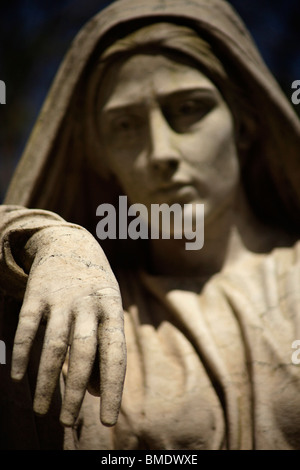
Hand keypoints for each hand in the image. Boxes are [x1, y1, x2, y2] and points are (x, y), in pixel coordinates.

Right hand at [10, 225, 125, 426]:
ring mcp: (62, 298)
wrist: (71, 244)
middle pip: (84, 354)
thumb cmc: (94, 290)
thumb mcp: (108, 313)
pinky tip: (18, 377)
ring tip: (42, 410)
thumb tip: (96, 393)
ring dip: (47, 381)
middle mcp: (89, 305)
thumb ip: (105, 351)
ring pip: (54, 345)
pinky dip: (22, 353)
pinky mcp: (37, 293)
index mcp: (112, 311)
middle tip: (68, 422)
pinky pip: (27, 327)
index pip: (115, 355)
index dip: (113, 389)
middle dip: (76, 392)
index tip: (108, 420)